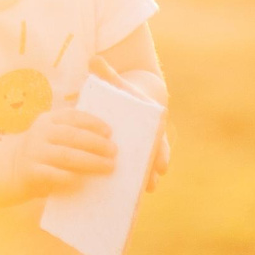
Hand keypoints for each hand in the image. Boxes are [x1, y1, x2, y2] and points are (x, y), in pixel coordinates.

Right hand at [11, 107, 116, 195]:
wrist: (11, 169)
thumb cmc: (42, 152)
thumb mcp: (52, 136)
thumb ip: (71, 136)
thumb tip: (106, 143)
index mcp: (48, 120)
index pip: (72, 116)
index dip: (92, 122)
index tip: (109, 132)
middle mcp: (41, 133)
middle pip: (73, 136)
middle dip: (96, 143)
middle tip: (114, 151)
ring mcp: (35, 152)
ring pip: (67, 155)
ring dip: (91, 161)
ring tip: (108, 166)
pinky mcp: (32, 172)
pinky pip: (54, 175)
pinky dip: (70, 178)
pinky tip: (83, 182)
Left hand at [90, 56, 170, 190]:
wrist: (130, 103)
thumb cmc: (124, 94)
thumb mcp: (117, 84)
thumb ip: (106, 73)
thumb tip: (93, 58)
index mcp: (153, 124)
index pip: (160, 141)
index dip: (161, 154)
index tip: (161, 166)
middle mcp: (152, 140)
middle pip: (155, 159)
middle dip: (152, 172)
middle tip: (150, 185)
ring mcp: (144, 152)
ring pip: (146, 169)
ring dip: (144, 181)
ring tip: (140, 194)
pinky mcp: (134, 159)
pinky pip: (134, 173)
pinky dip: (130, 184)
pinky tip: (123, 195)